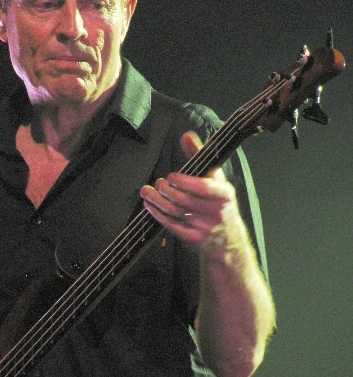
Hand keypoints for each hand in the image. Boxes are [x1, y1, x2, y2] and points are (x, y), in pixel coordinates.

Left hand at [140, 131, 245, 255]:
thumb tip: (186, 136)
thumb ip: (200, 157)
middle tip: (158, 183)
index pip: (204, 187)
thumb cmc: (218, 204)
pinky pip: (171, 225)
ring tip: (147, 191)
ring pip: (175, 212)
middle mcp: (216, 212)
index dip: (184, 182)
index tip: (171, 176)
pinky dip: (157, 214)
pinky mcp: (194, 240)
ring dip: (157, 201)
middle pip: (184, 199)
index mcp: (224, 194)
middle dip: (166, 190)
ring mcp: (205, 228)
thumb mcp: (216, 180)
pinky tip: (150, 205)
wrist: (228, 241)